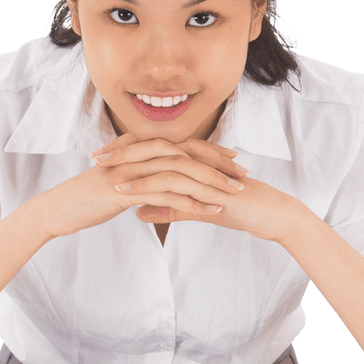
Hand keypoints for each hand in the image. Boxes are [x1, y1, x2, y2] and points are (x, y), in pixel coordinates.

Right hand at [32, 133, 250, 239]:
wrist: (57, 209)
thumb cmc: (85, 200)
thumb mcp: (117, 186)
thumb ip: (139, 181)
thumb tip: (157, 187)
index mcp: (137, 150)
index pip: (181, 145)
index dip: (209, 151)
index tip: (233, 160)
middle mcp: (137, 154)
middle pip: (187, 154)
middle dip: (218, 164)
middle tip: (243, 176)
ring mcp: (132, 170)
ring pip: (181, 172)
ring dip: (211, 183)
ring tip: (234, 195)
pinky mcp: (127, 190)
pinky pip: (167, 194)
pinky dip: (192, 202)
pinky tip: (210, 211)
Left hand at [97, 135, 294, 243]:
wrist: (269, 215)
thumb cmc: (239, 210)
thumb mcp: (195, 209)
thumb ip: (168, 208)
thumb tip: (138, 212)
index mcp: (192, 160)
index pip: (154, 149)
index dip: (126, 151)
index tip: (102, 156)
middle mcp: (195, 159)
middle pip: (151, 149)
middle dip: (121, 152)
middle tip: (93, 158)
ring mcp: (202, 169)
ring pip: (159, 163)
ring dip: (130, 169)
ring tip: (104, 176)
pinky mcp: (207, 185)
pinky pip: (173, 184)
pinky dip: (149, 189)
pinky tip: (129, 197)